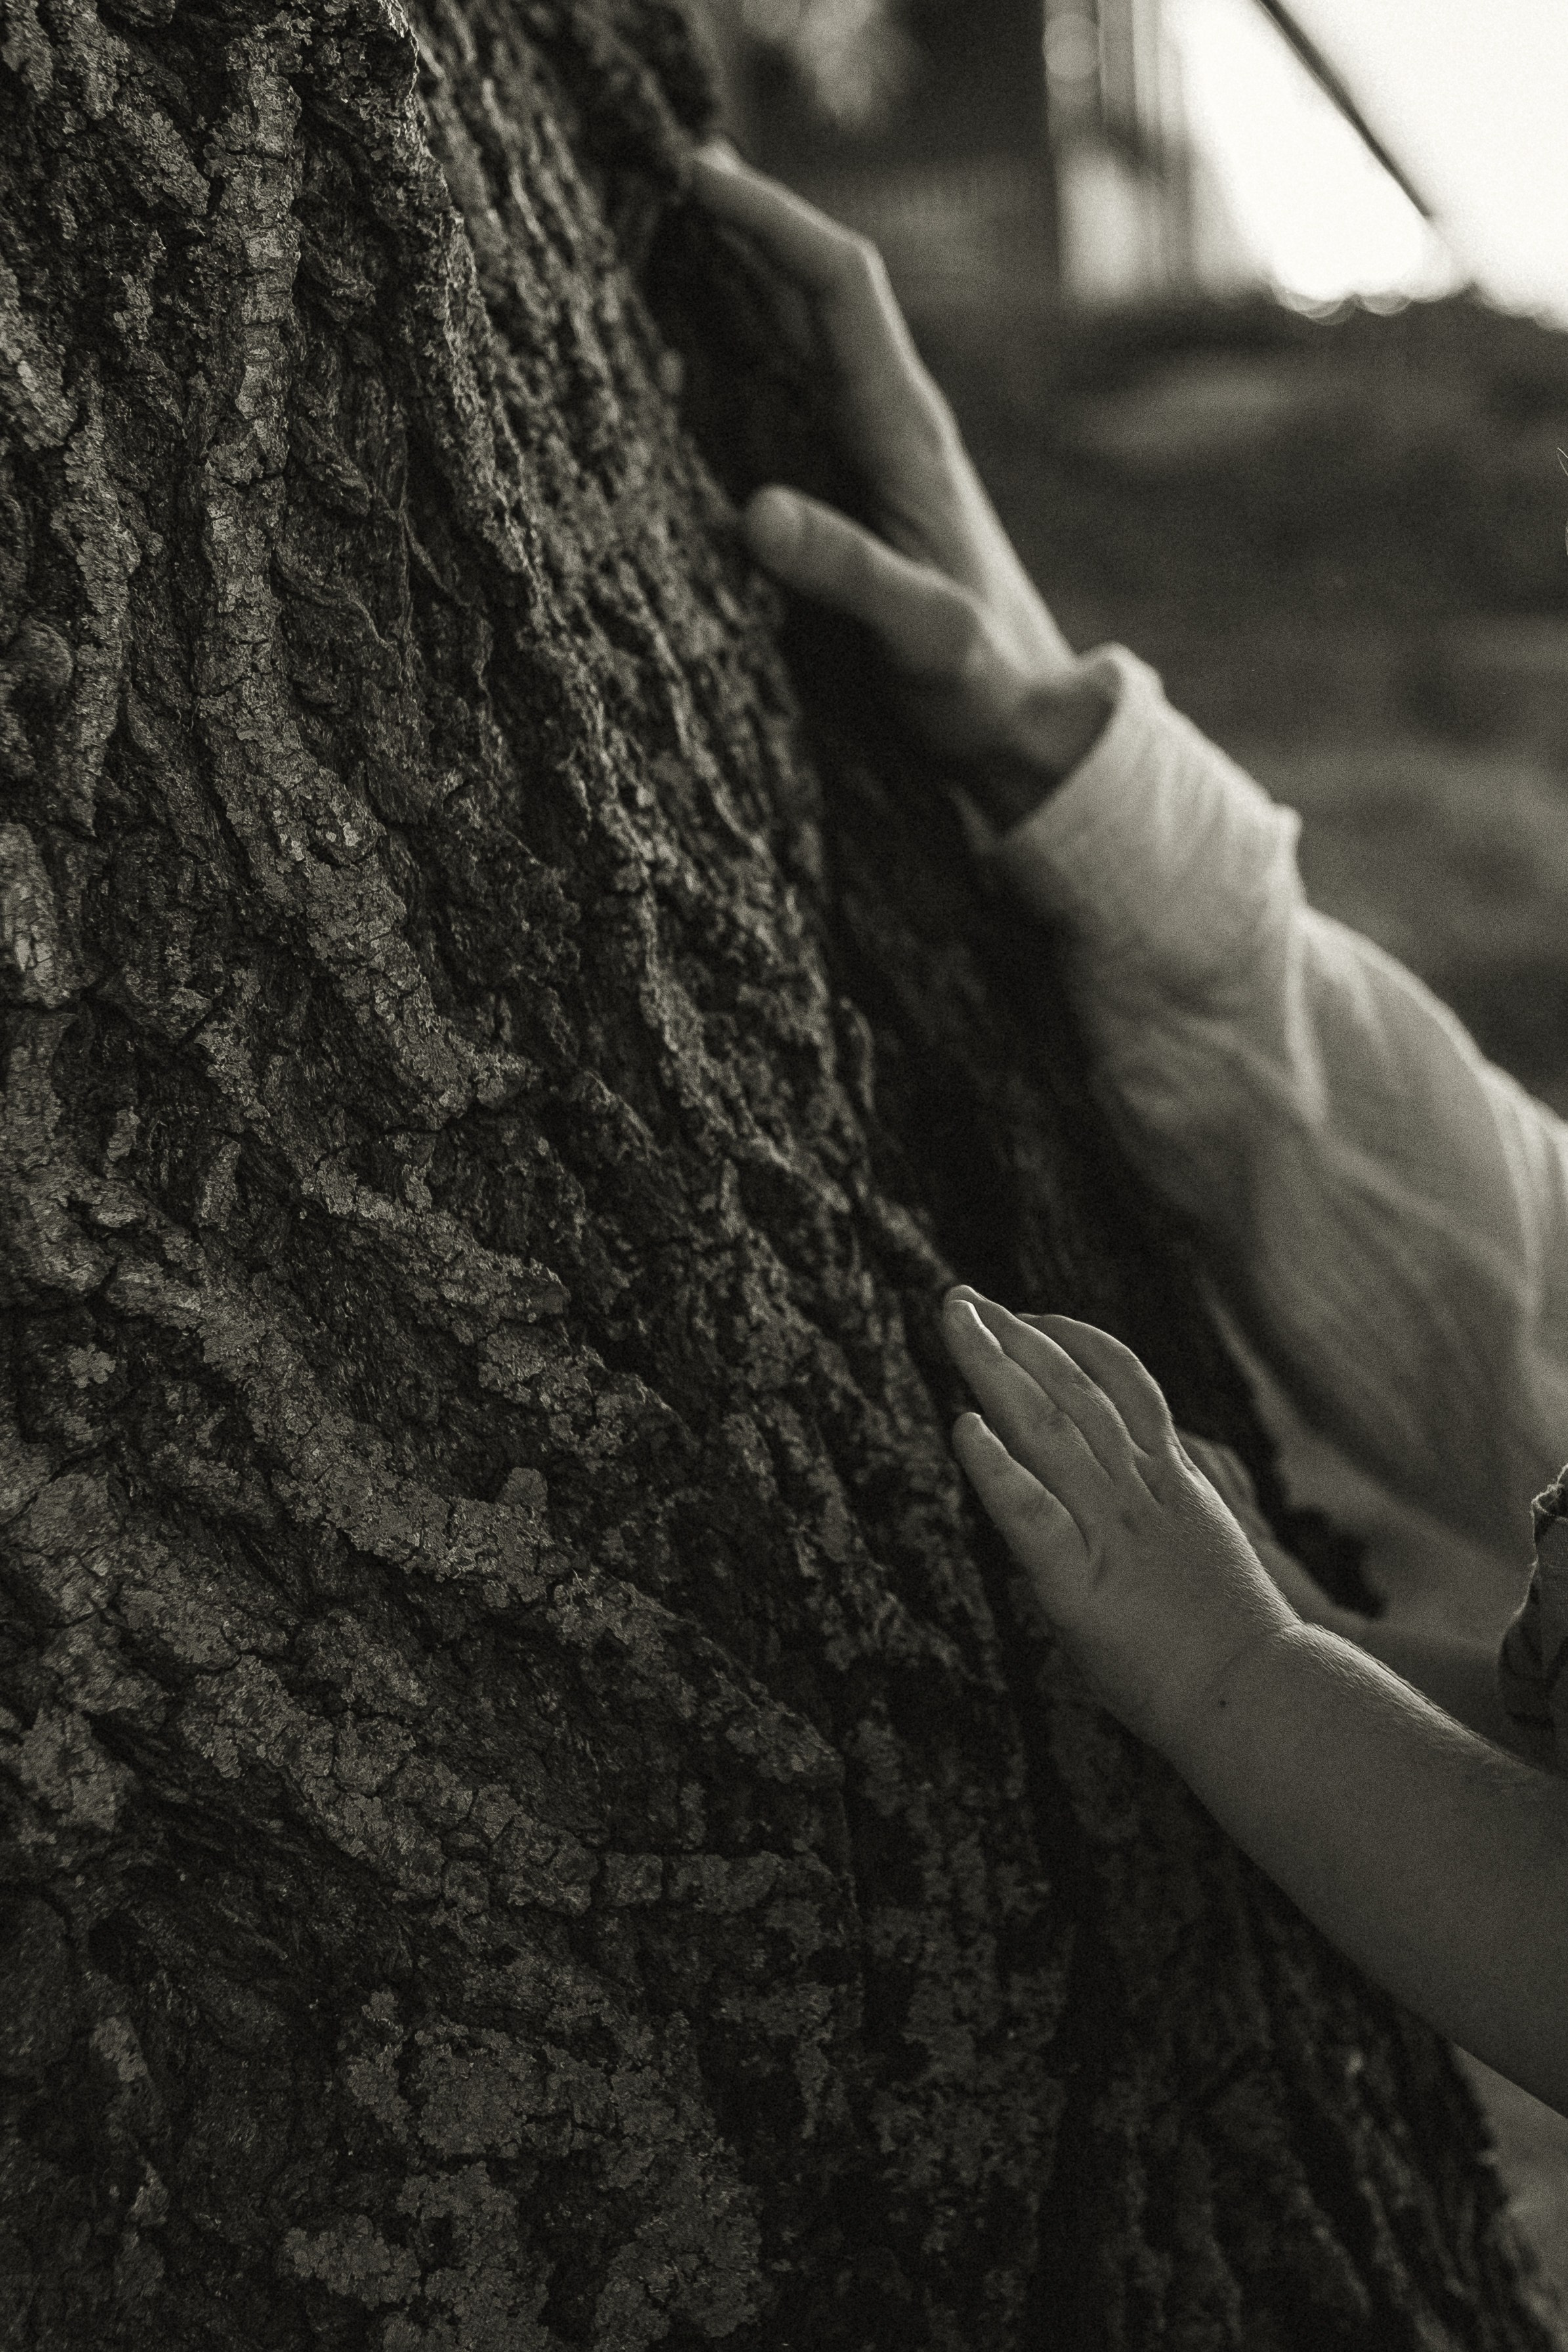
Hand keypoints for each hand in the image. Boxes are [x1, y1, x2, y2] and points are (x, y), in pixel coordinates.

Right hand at [689, 144, 1110, 807]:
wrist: (1024, 719)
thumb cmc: (981, 681)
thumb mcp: (922, 634)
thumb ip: (849, 575)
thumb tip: (756, 511)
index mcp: (906, 433)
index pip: (839, 289)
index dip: (773, 223)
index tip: (698, 175)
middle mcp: (885, 424)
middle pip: (810, 289)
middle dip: (742, 224)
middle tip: (654, 173)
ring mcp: (865, 454)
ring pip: (793, 337)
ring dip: (732, 281)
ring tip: (650, 236)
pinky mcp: (847, 492)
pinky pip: (781, 398)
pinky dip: (730, 357)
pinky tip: (678, 358)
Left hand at [941, 1287, 1297, 1756]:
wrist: (1259, 1700)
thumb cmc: (1233, 1642)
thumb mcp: (1203, 1544)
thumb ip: (1167, 1506)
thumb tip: (1156, 1475)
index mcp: (1172, 1481)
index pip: (1123, 1384)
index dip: (1073, 1341)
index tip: (1029, 1315)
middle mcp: (1139, 1491)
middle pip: (1072, 1389)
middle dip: (1015, 1337)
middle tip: (962, 1299)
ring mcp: (1110, 1531)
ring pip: (1047, 1429)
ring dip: (995, 1369)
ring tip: (954, 1324)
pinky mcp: (1079, 1582)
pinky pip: (1033, 1515)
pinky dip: (997, 1469)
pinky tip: (963, 1429)